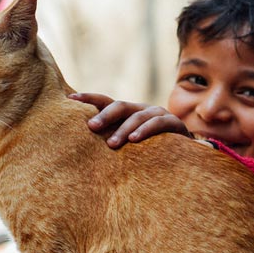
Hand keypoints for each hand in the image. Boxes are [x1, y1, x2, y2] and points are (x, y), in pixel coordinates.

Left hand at [69, 93, 189, 148]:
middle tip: (91, 127)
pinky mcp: (173, 123)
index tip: (70, 100)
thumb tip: (76, 144)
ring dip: (123, 130)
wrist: (183, 153)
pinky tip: (134, 140)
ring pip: (137, 116)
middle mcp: (140, 109)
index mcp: (126, 112)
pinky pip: (157, 124)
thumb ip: (109, 139)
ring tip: (111, 144)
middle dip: (105, 115)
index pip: (104, 101)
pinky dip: (145, 131)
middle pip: (120, 106)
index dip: (88, 98)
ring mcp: (157, 113)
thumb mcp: (127, 143)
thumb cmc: (148, 150)